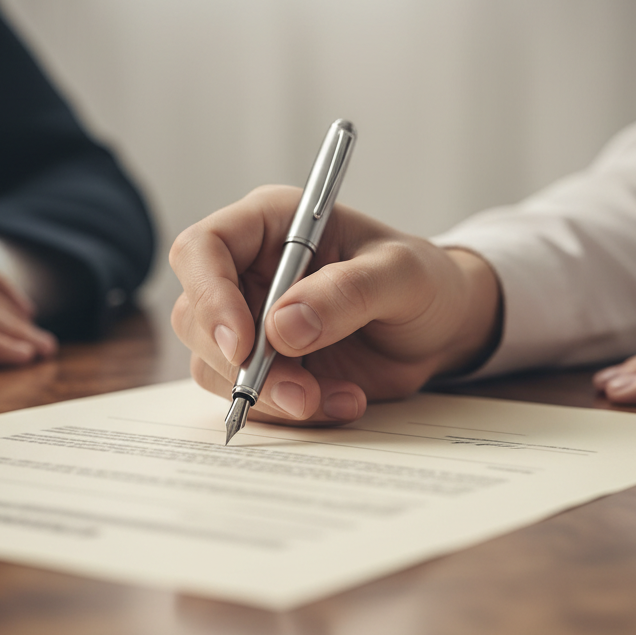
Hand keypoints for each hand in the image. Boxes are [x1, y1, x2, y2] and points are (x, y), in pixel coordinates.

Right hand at [170, 186, 501, 425]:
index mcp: (272, 224)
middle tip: (301, 392)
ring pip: (216, 366)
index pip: (203, 249)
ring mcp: (252, 321)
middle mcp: (249, 271)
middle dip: (240, 365)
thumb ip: (348, 292)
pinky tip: (345, 401)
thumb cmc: (424, 282)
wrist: (441, 329)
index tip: (242, 346)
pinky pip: (252, 397)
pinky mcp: (265, 366)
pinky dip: (294, 411)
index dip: (209, 297)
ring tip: (342, 398)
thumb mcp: (403, 275)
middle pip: (194, 316)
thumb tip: (281, 327)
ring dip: (272, 395)